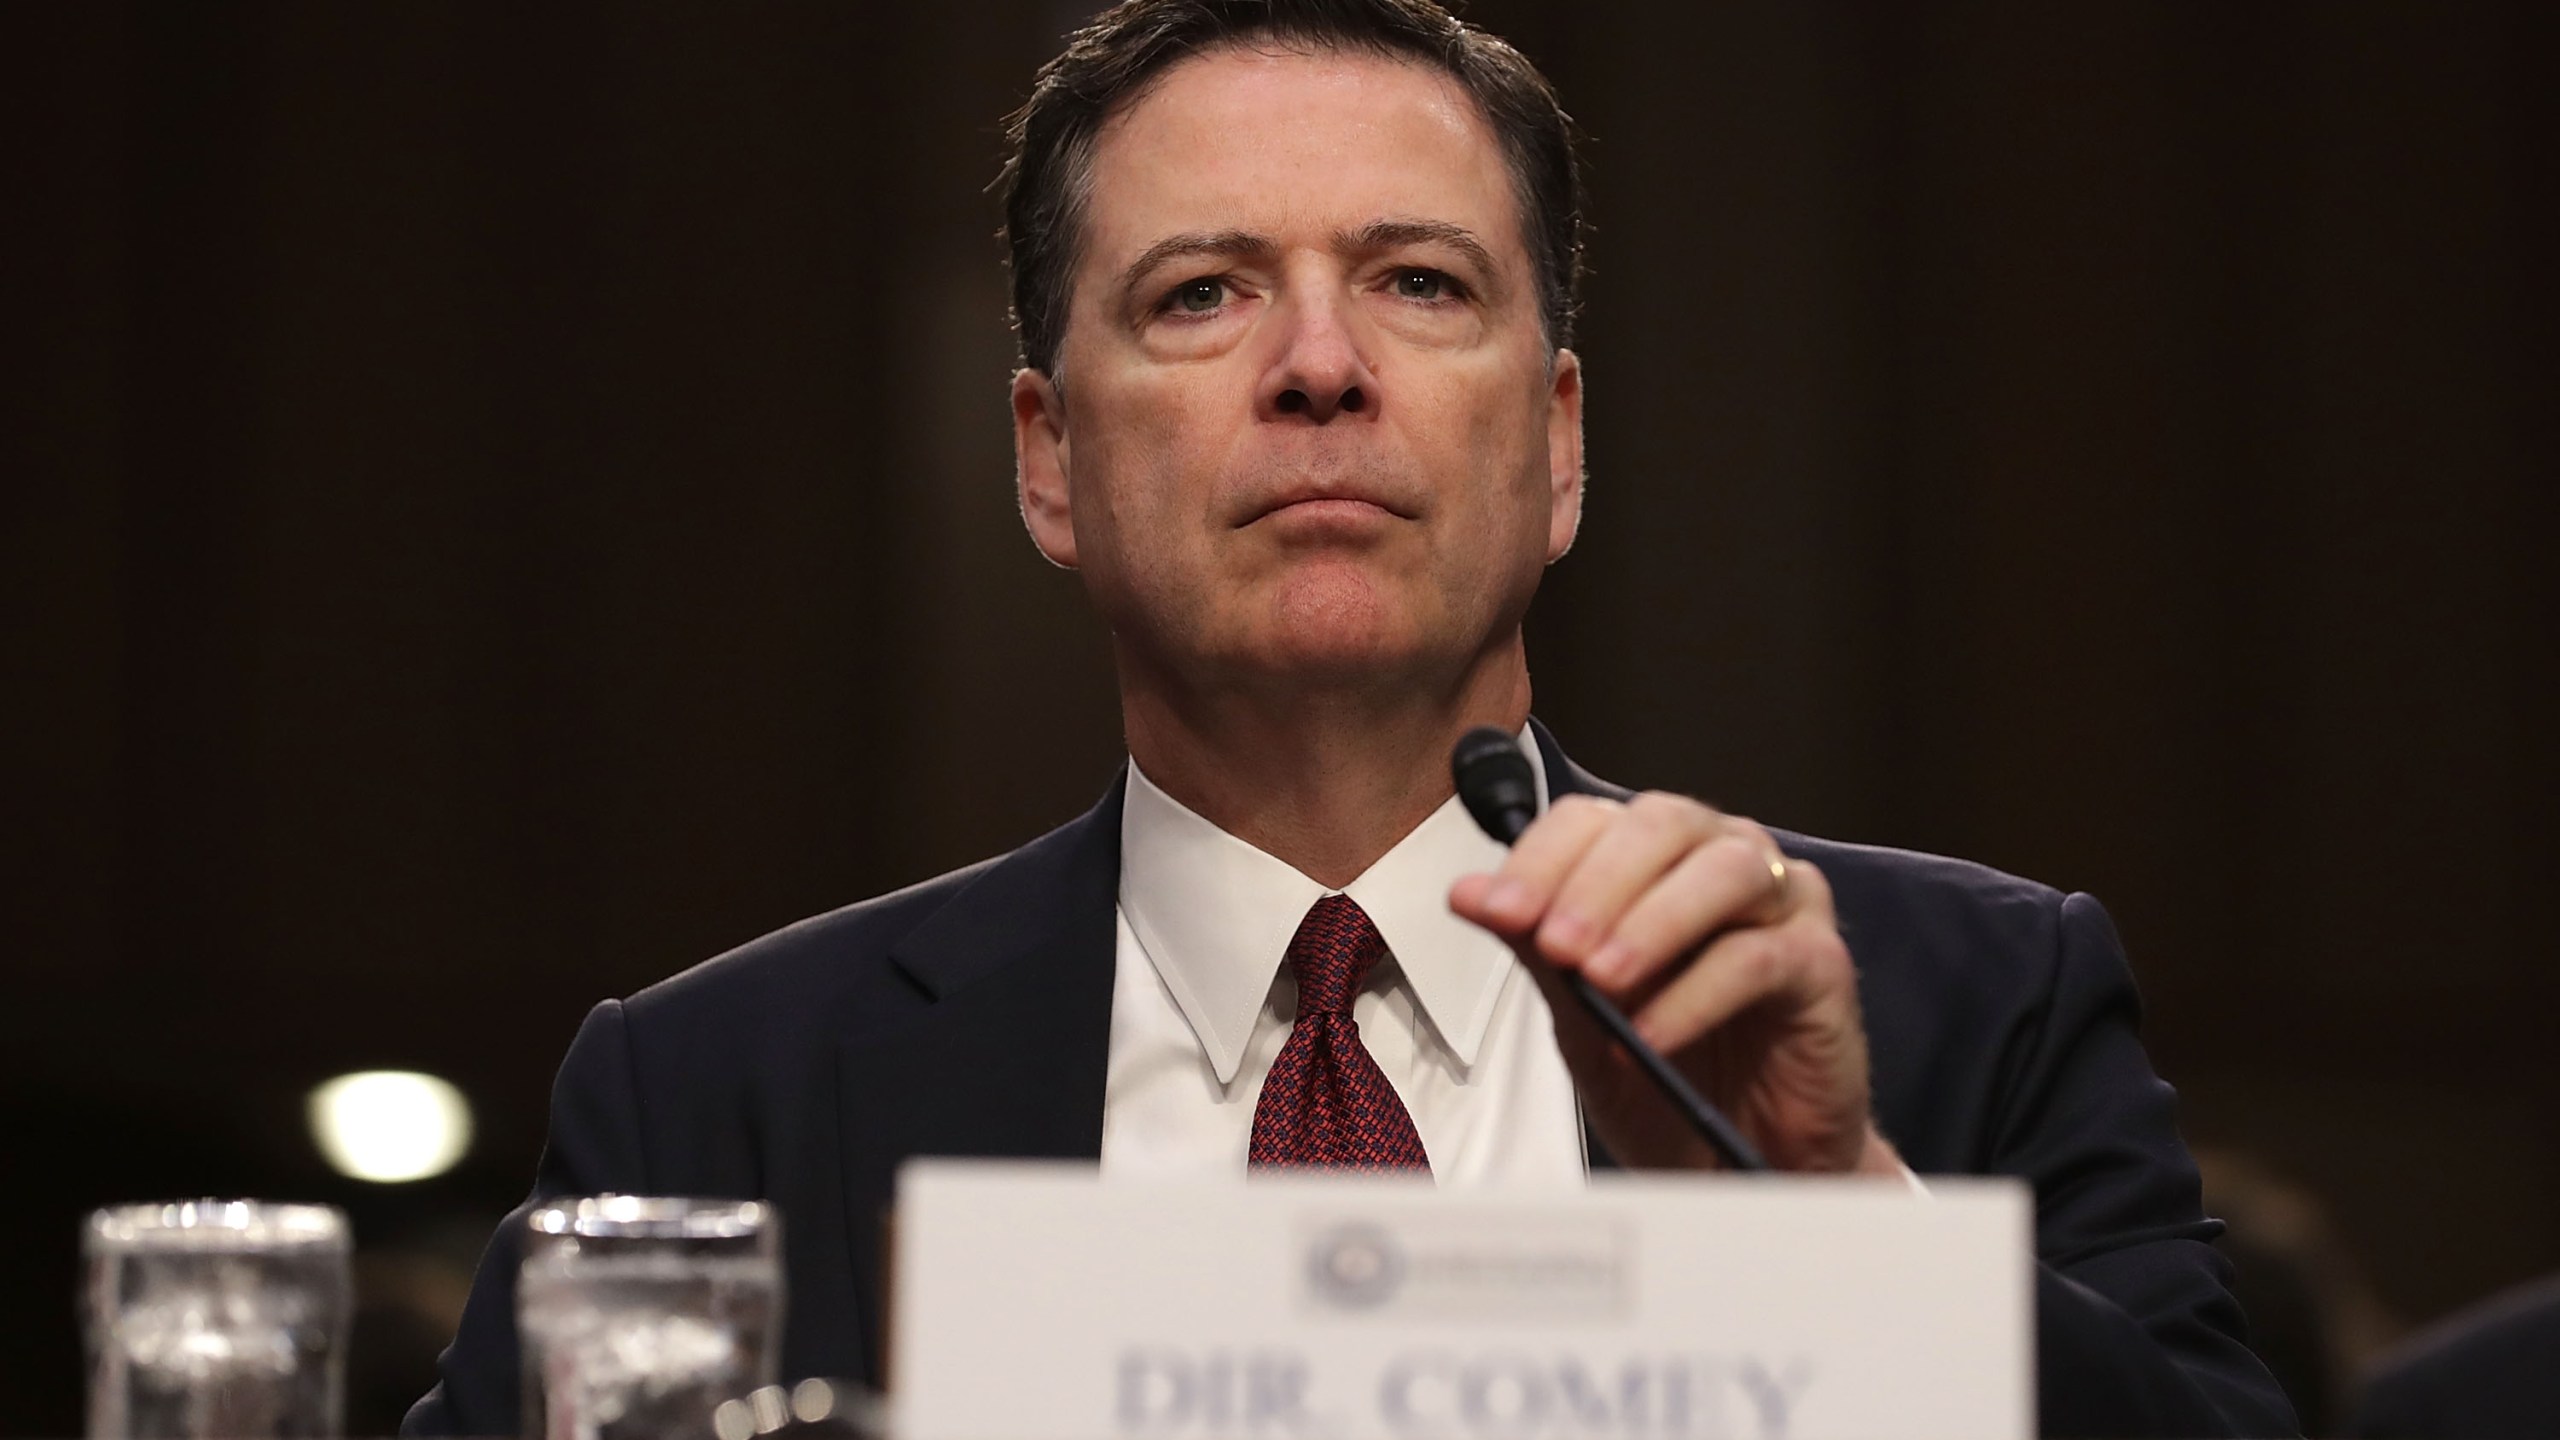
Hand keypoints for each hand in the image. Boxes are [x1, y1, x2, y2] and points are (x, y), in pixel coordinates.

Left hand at [1448, 791, 1901, 1174]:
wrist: (1739, 1167)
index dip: (1540, 857)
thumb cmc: (1665, 1078)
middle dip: (1596, 882)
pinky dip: (1696, 993)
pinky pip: (1760, 957)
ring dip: (1651, 922)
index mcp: (1657, 858)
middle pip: (1663, 823)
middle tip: (1554, 945)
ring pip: (1723, 872)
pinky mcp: (1824, 966)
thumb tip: (1468, 895)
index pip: (1593, 819)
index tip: (1495, 912)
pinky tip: (1652, 1033)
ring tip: (1600, 980)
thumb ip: (1534, 950)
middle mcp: (1724, 859)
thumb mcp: (1580, 1016)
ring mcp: (1784, 905)